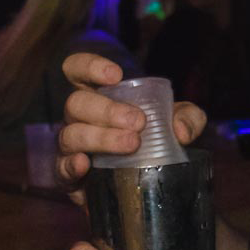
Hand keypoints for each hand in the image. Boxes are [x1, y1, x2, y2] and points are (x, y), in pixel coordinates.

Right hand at [57, 53, 204, 204]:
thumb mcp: (177, 122)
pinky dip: (70, 166)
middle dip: (107, 110)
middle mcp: (78, 118)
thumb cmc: (154, 140)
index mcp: (97, 95)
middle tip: (138, 122)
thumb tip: (180, 131)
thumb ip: (188, 118)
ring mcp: (70, 147)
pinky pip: (61, 169)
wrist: (142, 183)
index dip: (89, 66)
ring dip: (100, 138)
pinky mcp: (68, 178)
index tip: (116, 75)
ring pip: (70, 134)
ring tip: (131, 143)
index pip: (77, 69)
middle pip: (76, 103)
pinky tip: (85, 164)